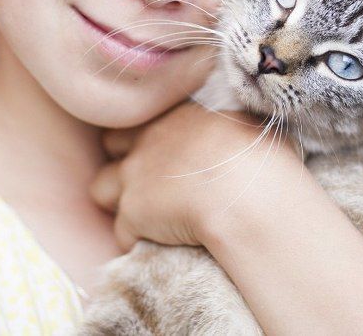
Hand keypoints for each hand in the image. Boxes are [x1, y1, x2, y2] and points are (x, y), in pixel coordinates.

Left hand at [89, 100, 303, 251]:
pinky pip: (121, 233)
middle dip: (124, 164)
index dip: (148, 140)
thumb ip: (229, 127)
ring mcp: (134, 176)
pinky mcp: (132, 212)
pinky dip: (137, 240)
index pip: (143, 122)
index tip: (165, 157)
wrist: (248, 195)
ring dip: (120, 201)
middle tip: (150, 185)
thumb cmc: (262, 160)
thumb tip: (238, 132)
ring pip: (100, 188)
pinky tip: (162, 245)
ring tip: (148, 218)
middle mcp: (148, 141)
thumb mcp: (249, 127)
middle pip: (111, 147)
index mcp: (178, 116)